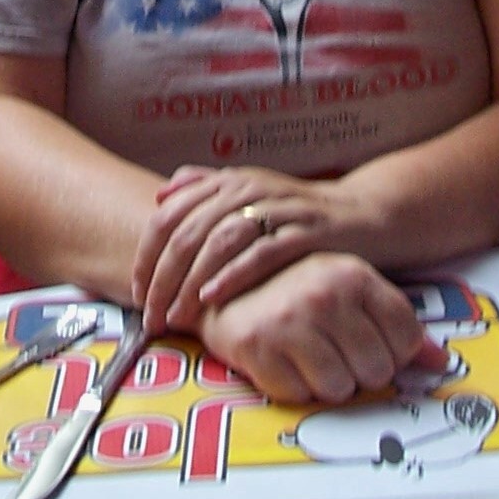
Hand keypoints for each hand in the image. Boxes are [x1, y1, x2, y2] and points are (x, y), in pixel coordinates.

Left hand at [132, 165, 378, 331]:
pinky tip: (212, 298)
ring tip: (175, 315)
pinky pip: (259, 254)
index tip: (136, 291)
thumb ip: (207, 188)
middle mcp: (247, 190)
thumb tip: (163, 195)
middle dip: (161, 278)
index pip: (169, 215)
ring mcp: (276, 210)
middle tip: (150, 315)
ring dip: (190, 283)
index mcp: (228, 182)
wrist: (361, 214)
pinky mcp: (303, 233)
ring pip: (217, 243)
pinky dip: (231, 276)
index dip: (145, 254)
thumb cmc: (297, 213)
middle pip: (187, 232)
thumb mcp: (251, 193)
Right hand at [196, 253, 448, 404]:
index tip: (371, 344)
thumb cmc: (294, 286)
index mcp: (355, 275)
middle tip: (334, 351)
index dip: (392, 352)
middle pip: (377, 370)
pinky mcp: (258, 348)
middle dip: (359, 370)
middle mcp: (325, 296)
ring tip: (308, 355)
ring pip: (340, 388)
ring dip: (326, 382)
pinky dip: (294, 386)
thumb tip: (440, 364)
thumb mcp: (350, 289)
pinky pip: (299, 395)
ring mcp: (290, 322)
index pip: (406, 340)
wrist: (222, 280)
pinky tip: (284, 360)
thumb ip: (397, 324)